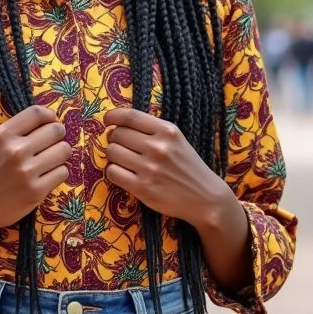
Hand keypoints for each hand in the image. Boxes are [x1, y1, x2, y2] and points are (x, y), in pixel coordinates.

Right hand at [0, 104, 70, 237]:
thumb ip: (16, 131)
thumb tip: (48, 120)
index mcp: (3, 135)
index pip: (37, 113)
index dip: (50, 115)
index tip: (51, 121)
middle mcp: (16, 151)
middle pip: (55, 130)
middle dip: (58, 135)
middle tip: (53, 143)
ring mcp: (27, 172)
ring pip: (63, 150)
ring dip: (60, 154)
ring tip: (51, 160)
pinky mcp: (36, 191)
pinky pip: (63, 172)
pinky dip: (58, 173)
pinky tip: (47, 175)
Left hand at [103, 107, 228, 227]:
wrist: (205, 197)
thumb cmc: (188, 166)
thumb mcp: (176, 140)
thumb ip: (151, 130)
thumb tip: (115, 126)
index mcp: (167, 131)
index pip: (130, 117)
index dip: (113, 116)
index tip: (107, 120)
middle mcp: (157, 147)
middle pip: (117, 134)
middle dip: (115, 139)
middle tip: (123, 147)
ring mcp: (149, 168)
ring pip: (112, 152)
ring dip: (114, 156)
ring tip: (125, 161)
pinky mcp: (142, 188)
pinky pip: (112, 172)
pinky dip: (114, 172)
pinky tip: (124, 174)